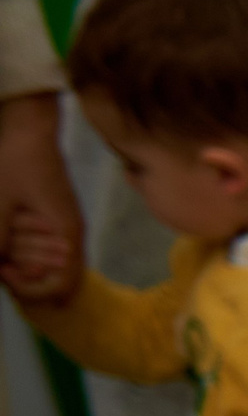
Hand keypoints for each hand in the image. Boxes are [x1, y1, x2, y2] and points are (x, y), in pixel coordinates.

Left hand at [0, 93, 85, 306]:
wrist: (29, 125)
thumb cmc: (16, 160)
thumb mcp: (0, 202)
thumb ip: (0, 239)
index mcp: (66, 233)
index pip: (63, 285)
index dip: (31, 289)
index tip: (4, 273)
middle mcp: (72, 234)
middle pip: (59, 278)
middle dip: (26, 276)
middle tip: (0, 264)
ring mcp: (65, 223)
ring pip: (52, 262)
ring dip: (26, 261)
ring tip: (3, 250)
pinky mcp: (55, 213)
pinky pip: (47, 244)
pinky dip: (27, 247)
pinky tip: (8, 237)